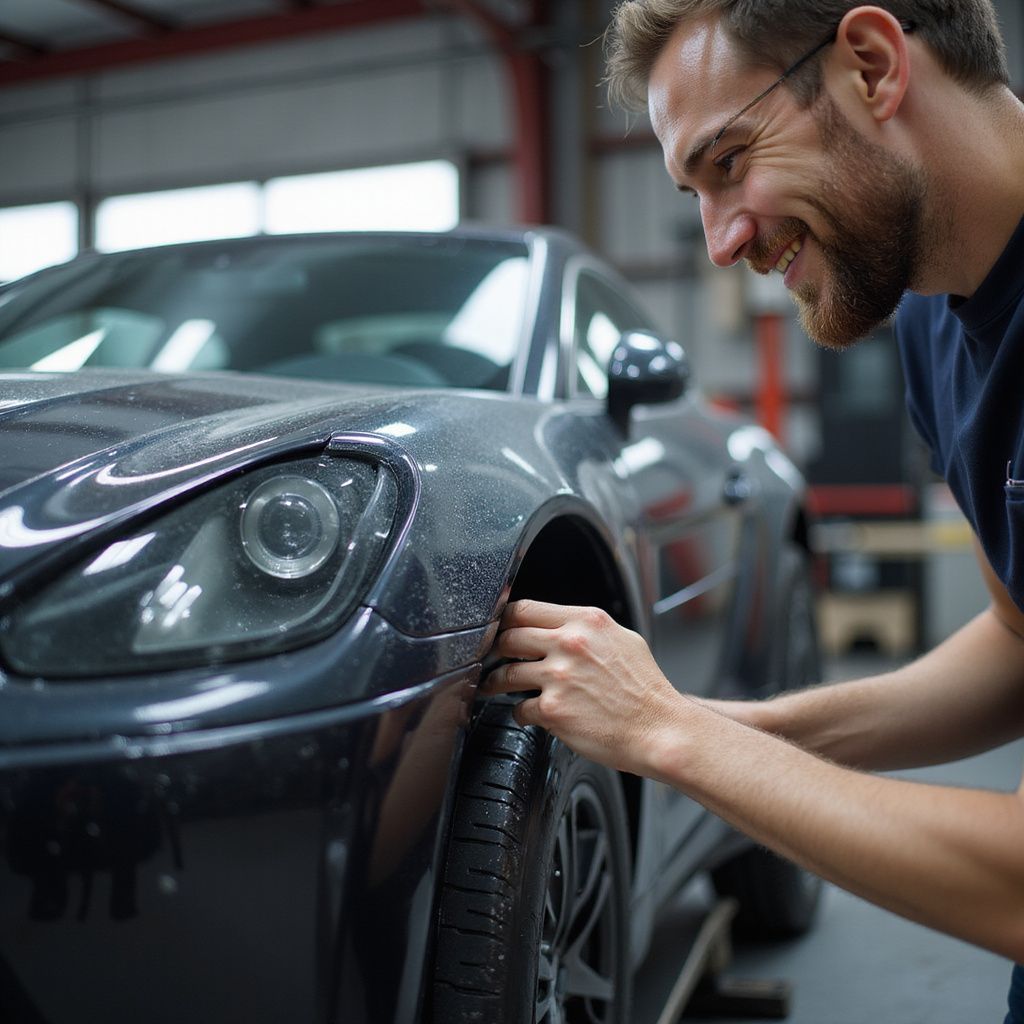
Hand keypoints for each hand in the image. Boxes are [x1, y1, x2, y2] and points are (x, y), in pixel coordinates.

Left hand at [481, 599, 690, 777]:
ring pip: (506, 674)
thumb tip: (560, 626)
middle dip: (495, 650)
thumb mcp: (622, 640)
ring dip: (496, 683)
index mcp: (586, 622)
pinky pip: (520, 709)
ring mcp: (559, 677)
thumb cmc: (645, 690)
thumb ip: (587, 629)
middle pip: (508, 637)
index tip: (501, 629)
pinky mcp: (553, 710)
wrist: (659, 729)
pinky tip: (528, 715)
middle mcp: (569, 644)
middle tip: (492, 658)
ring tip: (494, 687)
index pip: (526, 608)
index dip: (506, 620)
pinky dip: (520, 713)